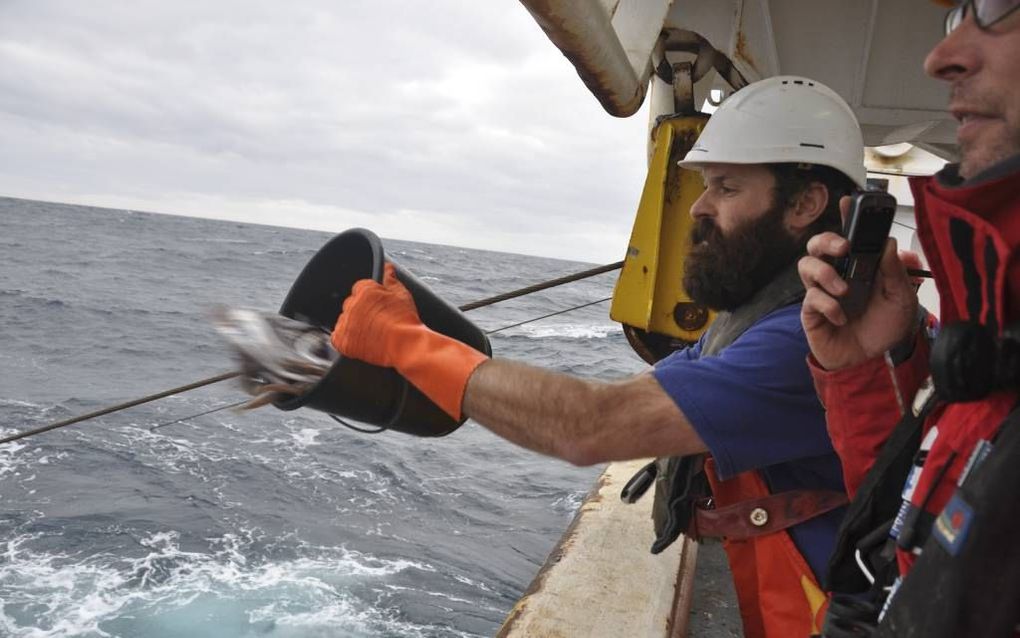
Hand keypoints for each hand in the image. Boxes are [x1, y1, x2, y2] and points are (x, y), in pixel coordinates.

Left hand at [331, 261, 487, 419]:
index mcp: (364, 290)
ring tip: (372, 333)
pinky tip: (361, 341)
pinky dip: (346, 339)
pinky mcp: (342, 341)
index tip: (378, 307)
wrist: (406, 345)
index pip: (359, 288)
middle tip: (377, 321)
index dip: (370, 298)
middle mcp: (351, 305)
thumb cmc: (406, 321)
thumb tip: (387, 267)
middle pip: (351, 304)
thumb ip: (391, 279)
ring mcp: (346, 323)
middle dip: (361, 310)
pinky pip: (337, 337)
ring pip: (345, 320)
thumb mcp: (402, 295)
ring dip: (353, 324)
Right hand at [798, 197, 920, 370]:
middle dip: (827, 240)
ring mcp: (822, 292)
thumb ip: (895, 272)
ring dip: (824, 273)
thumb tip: (887, 242)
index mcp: (859, 267)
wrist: (873, 363)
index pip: (850, 236)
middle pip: (817, 245)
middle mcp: (837, 274)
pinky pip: (810, 298)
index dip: (845, 217)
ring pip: (806, 265)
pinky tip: (841, 317)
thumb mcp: (902, 299)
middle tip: (843, 248)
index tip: (848, 201)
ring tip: (843, 290)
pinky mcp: (811, 312)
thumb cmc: (885, 329)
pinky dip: (826, 305)